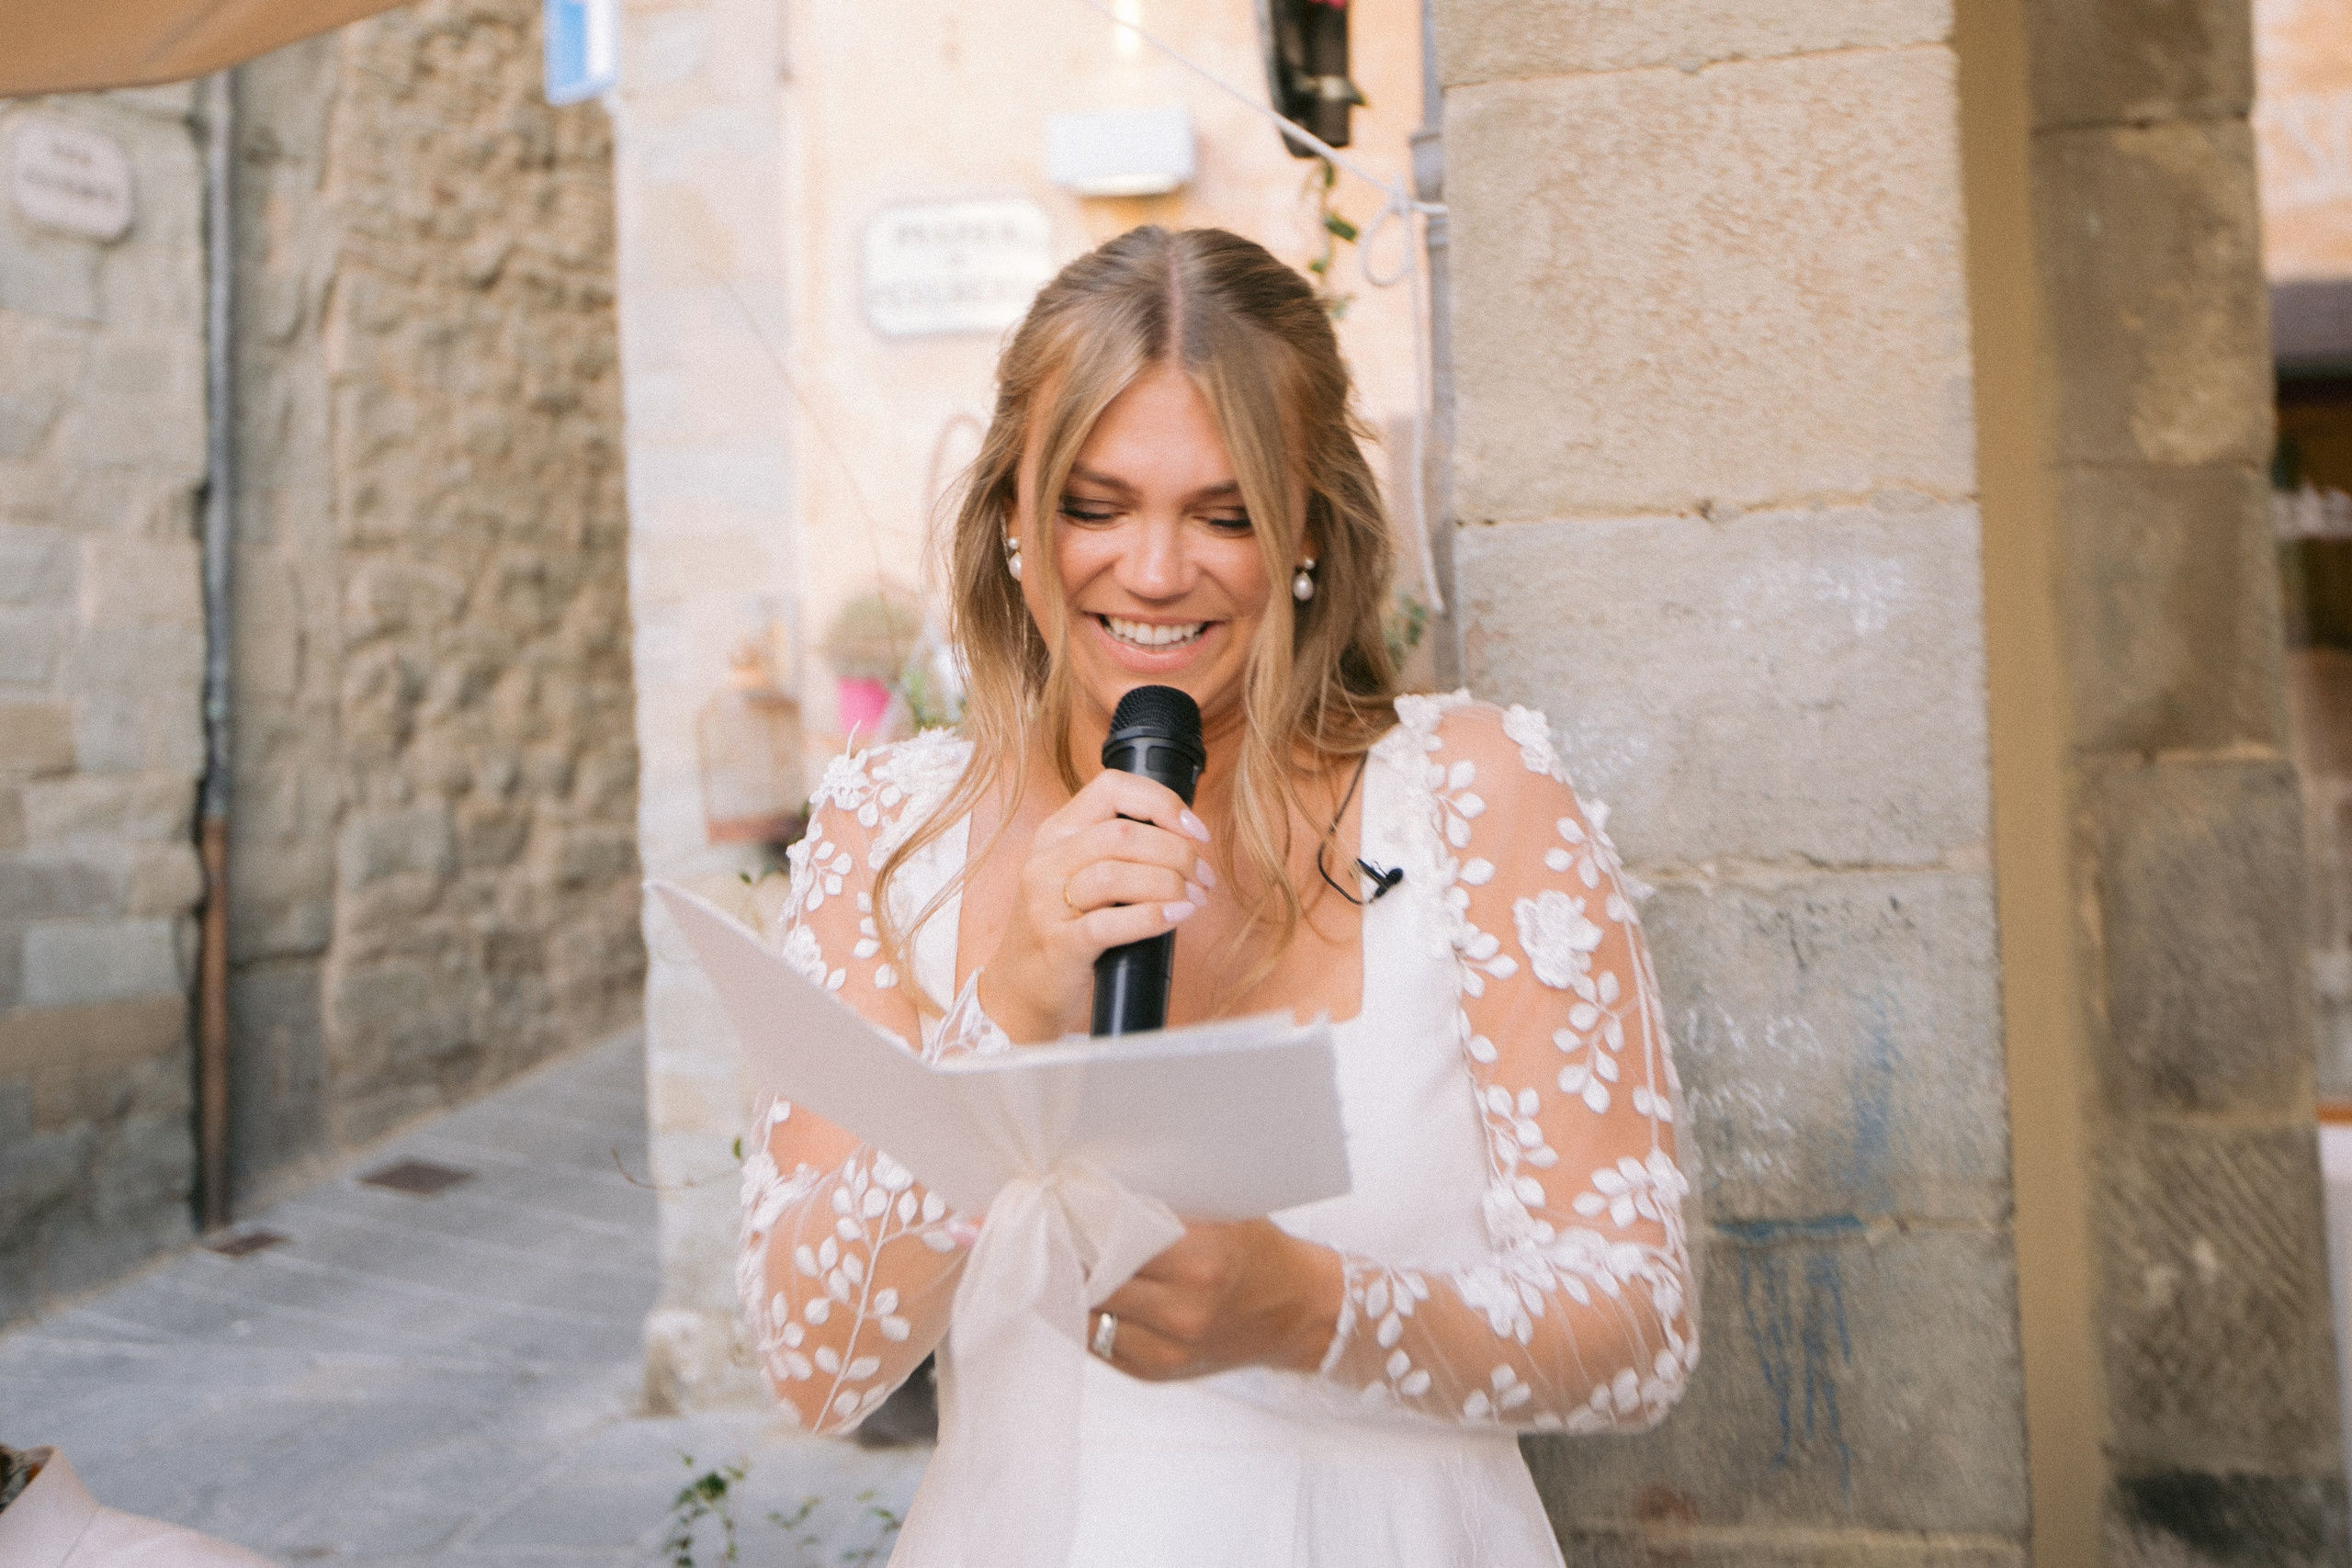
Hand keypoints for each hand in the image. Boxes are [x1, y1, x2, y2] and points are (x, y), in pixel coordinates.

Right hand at [977, 769, 1215, 1042]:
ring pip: (1115, 874)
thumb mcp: (1077, 874)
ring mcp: (1047, 902)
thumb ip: (1117, 851)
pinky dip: (1151, 917)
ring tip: (1195, 899)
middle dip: (1177, 852)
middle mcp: (1046, 860)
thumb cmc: (1064, 928)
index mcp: (1056, 832)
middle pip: (1122, 834)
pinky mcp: (1058, 944)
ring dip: (1169, 883)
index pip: (1112, 788)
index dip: (1163, 803)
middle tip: (1204, 877)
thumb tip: (1187, 841)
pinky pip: (1108, 924)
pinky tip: (1177, 917)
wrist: (1021, 989)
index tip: (1196, 832)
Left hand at [1090, 1219, 1342, 1380]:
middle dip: (1074, 1256)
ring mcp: (1169, 1351)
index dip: (1084, 1224)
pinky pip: (1099, 1347)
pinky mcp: (1156, 1374)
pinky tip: (1085, 1297)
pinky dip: (1087, 1320)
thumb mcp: (1222, 1215)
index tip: (1065, 1208)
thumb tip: (1098, 1195)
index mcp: (1200, 1262)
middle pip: (1096, 1281)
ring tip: (1068, 1264)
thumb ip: (1164, 1210)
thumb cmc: (1261, 1252)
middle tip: (1057, 1233)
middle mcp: (1182, 1313)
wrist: (1299, 1313)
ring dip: (1074, 1291)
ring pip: (1088, 1319)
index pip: (1114, 1241)